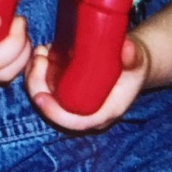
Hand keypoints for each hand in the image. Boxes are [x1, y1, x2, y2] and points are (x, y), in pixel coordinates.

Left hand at [25, 34, 150, 131]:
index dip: (55, 113)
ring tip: (41, 51)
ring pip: (45, 95)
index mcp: (103, 112)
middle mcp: (85, 111)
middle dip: (38, 86)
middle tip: (40, 58)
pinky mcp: (65, 87)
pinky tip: (42, 51)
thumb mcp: (136, 61)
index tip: (40, 96)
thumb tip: (128, 49)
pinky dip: (38, 69)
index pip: (75, 122)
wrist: (130, 61)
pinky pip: (44, 83)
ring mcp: (73, 99)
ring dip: (35, 75)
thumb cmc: (133, 64)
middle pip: (53, 110)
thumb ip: (132, 57)